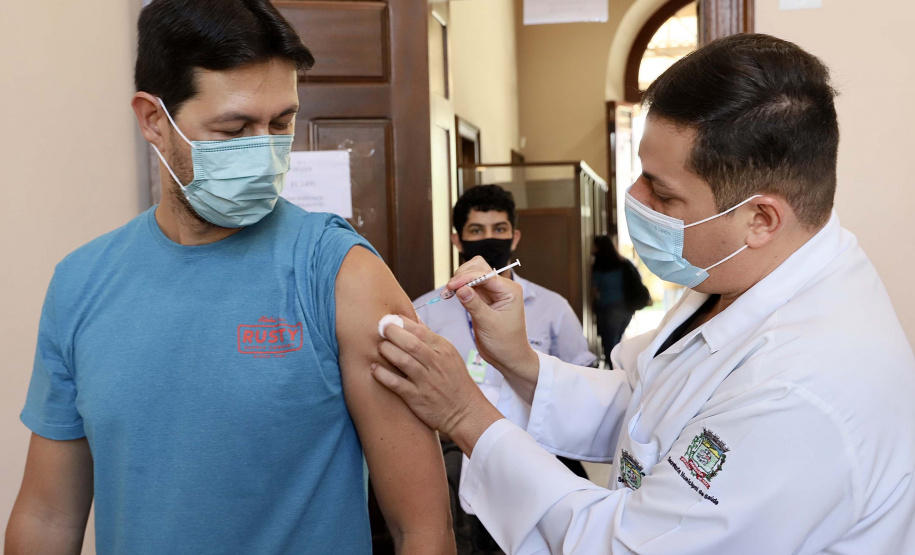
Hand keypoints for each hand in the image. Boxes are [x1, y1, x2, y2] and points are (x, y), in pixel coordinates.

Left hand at [372, 317, 502, 454]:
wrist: (466, 412)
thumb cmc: (455, 381)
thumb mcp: (449, 354)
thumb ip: (430, 337)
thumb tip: (413, 319)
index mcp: (443, 349)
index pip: (420, 330)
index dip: (401, 322)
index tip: (389, 319)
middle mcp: (436, 363)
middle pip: (410, 343)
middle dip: (392, 333)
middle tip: (380, 329)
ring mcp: (426, 381)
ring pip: (403, 360)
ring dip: (387, 351)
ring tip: (379, 347)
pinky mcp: (417, 398)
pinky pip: (396, 383)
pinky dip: (382, 375)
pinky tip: (374, 369)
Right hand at [446, 257, 540, 401]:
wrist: (508, 358)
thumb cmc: (505, 343)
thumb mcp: (488, 324)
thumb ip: (474, 304)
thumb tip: (460, 288)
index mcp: (509, 290)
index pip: (485, 275)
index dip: (467, 277)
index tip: (451, 286)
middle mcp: (501, 288)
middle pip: (478, 268)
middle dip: (462, 275)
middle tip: (449, 289)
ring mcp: (491, 293)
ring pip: (472, 276)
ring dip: (458, 281)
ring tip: (448, 293)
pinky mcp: (482, 300)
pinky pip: (468, 287)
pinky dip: (458, 289)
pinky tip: (450, 295)